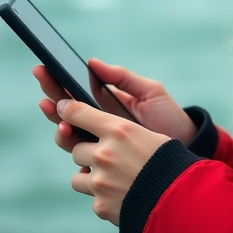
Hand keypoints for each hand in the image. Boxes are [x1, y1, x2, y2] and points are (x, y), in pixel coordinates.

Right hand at [34, 59, 197, 151]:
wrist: (189, 147)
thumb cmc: (168, 117)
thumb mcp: (149, 92)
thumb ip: (122, 77)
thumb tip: (92, 63)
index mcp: (104, 107)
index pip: (73, 95)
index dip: (55, 83)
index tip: (43, 69)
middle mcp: (97, 129)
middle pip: (64, 116)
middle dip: (51, 103)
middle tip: (46, 97)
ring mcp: (100, 149)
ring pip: (68, 139)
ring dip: (60, 129)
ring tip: (64, 121)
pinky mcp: (105, 170)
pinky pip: (82, 164)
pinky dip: (74, 151)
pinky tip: (72, 138)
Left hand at [56, 98, 170, 225]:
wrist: (181, 201)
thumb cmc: (170, 163)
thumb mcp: (151, 135)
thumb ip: (122, 131)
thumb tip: (102, 131)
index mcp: (119, 130)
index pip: (78, 113)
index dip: (67, 110)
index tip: (61, 107)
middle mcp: (104, 153)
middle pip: (75, 148)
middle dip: (88, 154)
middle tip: (108, 159)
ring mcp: (100, 181)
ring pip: (78, 176)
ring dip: (92, 177)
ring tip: (116, 180)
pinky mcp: (99, 205)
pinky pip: (92, 197)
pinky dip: (104, 197)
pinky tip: (124, 196)